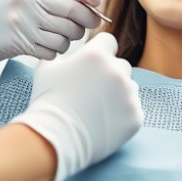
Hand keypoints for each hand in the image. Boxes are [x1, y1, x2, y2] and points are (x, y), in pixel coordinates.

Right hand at [0, 0, 103, 79]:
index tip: (96, 1)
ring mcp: (23, 21)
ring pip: (67, 33)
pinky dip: (55, 52)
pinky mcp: (20, 43)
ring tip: (61, 39)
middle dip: (88, 20)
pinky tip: (46, 49)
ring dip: (70, 40)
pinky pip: (54, 50)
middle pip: (74, 9)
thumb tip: (87, 4)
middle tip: (88, 26)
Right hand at [11, 32, 143, 180]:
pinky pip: (132, 109)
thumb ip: (60, 54)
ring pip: (128, 87)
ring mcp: (129, 95)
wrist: (54, 139)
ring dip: (117, 94)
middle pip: (121, 65)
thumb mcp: (46, 69)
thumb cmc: (48, 102)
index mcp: (97, 55)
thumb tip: (62, 49)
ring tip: (96, 108)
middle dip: (109, 74)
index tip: (92, 64)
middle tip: (92, 90)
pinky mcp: (135, 116)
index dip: (100, 51)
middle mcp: (117, 71)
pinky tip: (104, 121)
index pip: (109, 42)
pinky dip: (122, 114)